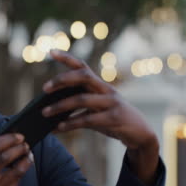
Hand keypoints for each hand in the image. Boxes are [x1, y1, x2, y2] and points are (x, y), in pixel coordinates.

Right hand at [0, 133, 32, 185]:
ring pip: (13, 173)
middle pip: (3, 159)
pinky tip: (24, 167)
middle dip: (17, 149)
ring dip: (24, 161)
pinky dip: (21, 174)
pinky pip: (15, 185)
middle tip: (25, 144)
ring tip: (29, 155)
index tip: (17, 136)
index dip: (7, 140)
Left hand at [41, 50, 158, 184]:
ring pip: (82, 100)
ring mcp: (112, 103)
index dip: (67, 58)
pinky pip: (88, 119)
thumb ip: (78, 104)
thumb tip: (49, 107)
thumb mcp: (96, 108)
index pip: (82, 66)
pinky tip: (59, 127)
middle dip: (62, 80)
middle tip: (44, 88)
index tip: (51, 51)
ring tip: (45, 112)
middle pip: (83, 77)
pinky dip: (71, 123)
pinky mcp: (114, 118)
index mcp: (100, 85)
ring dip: (60, 106)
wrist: (140, 134)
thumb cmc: (112, 119)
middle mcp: (106, 90)